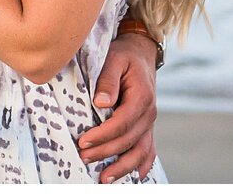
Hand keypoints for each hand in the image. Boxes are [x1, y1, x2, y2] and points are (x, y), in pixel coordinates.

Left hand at [77, 31, 159, 181]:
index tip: (83, 141)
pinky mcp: (146, 126)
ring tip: (105, 178)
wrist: (141, 53)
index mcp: (142, 97)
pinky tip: (134, 178)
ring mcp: (149, 121)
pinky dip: (143, 165)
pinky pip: (149, 149)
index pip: (122, 123)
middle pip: (128, 140)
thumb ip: (108, 80)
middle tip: (83, 157)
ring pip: (141, 151)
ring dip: (124, 167)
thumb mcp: (114, 59)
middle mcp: (149, 112)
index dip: (103, 135)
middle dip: (105, 152)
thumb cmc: (124, 56)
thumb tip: (101, 102)